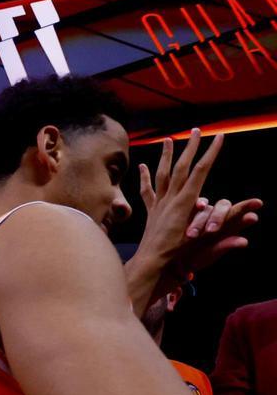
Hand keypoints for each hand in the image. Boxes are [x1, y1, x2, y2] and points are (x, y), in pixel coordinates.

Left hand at [136, 130, 258, 275]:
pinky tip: (142, 166)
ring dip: (166, 156)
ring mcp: (159, 204)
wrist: (151, 264)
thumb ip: (227, 231)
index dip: (211, 152)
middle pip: (181, 167)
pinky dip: (145, 177)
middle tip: (196, 129)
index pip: (200, 171)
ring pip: (161, 174)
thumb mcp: (204, 240)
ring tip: (168, 139)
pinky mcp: (151, 211)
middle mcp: (170, 199)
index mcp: (185, 202)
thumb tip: (252, 222)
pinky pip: (147, 191)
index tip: (219, 136)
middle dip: (190, 147)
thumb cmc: (178, 255)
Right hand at [166, 195, 260, 275]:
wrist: (171, 260)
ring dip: (202, 219)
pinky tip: (198, 207)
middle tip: (211, 231)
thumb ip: (226, 246)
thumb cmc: (195, 258)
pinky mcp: (187, 211)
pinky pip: (193, 204)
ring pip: (207, 207)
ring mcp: (201, 212)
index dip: (248, 207)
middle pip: (223, 206)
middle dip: (218, 217)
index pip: (239, 214)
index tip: (256, 205)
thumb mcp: (210, 255)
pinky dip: (196, 204)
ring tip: (193, 234)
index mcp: (227, 227)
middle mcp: (216, 216)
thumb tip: (244, 241)